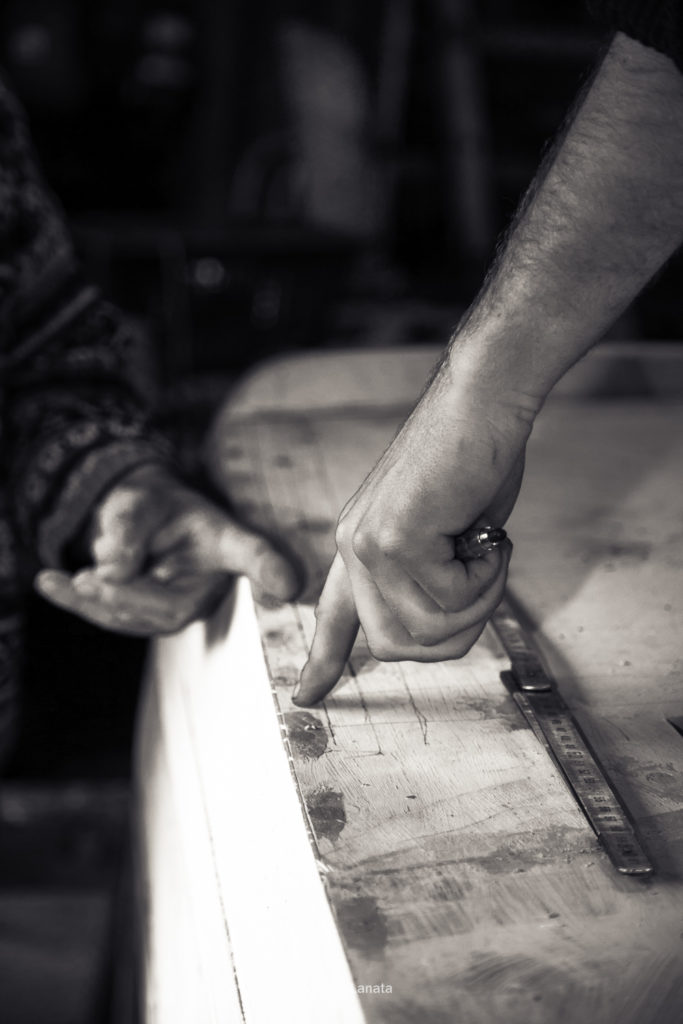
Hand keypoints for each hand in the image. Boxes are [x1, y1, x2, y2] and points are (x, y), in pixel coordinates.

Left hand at [35, 463, 299, 634]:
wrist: (144, 520)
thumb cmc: (155, 505)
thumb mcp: (143, 499)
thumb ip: (129, 529)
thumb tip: (111, 574)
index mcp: (226, 544)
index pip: (251, 557)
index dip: (271, 570)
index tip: (290, 586)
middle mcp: (212, 583)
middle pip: (170, 607)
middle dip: (122, 596)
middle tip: (87, 577)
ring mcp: (183, 607)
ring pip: (136, 619)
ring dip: (93, 600)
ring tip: (61, 578)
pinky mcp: (153, 620)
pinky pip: (115, 620)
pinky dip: (77, 602)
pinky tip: (48, 582)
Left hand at [293, 354, 534, 705]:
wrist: (483, 401)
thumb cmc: (475, 459)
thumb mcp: (446, 530)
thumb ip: (431, 576)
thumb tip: (442, 624)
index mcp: (360, 544)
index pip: (334, 615)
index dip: (323, 661)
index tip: (304, 697)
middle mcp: (353, 548)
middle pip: (395, 646)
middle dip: (456, 631)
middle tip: (486, 576)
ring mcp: (368, 544)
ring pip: (427, 630)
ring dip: (479, 600)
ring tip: (487, 547)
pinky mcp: (394, 538)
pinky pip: (452, 599)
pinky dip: (488, 577)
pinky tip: (487, 533)